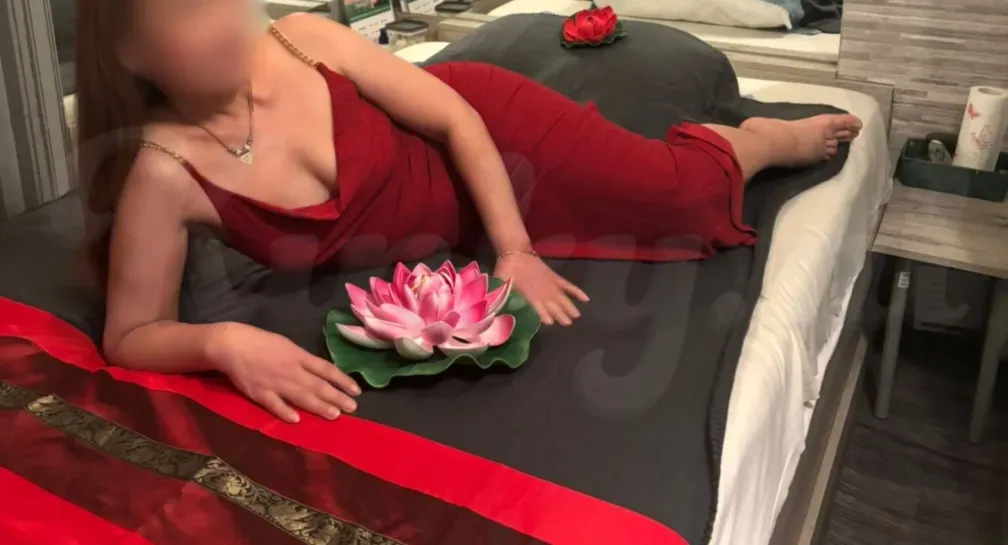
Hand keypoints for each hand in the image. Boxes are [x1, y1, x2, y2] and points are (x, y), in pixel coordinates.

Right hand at [208, 323, 360, 422]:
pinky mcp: (259, 393)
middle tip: (353, 408)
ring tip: (335, 415)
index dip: (342, 380)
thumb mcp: (287, 345)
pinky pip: (274, 404)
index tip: (356, 390)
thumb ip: (303, 360)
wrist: (232, 344)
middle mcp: (291, 370)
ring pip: (301, 396)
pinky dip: (285, 412)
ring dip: (319, 406)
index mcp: (299, 356)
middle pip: (318, 385)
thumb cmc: (261, 343)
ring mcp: (276, 382)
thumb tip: (321, 372)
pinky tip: (296, 420)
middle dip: (337, 397)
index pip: (326, 369)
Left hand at [494, 253, 588, 325]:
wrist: (516, 253)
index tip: (550, 323)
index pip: (539, 308)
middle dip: (560, 316)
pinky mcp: (555, 278)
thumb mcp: (501, 286)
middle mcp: (543, 292)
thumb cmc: (506, 271)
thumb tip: (497, 309)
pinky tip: (586, 299)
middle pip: (554, 306)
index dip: (544, 316)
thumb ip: (502, 298)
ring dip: (569, 308)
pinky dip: (577, 292)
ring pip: (563, 298)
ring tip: (576, 317)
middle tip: (567, 325)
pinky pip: (569, 286)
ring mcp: (551, 285)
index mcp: (530, 295)